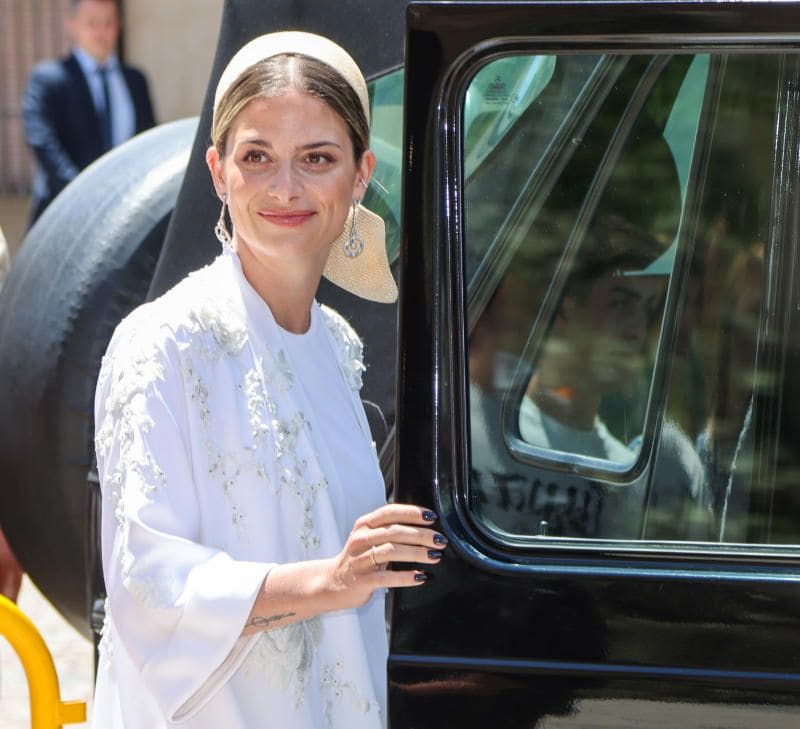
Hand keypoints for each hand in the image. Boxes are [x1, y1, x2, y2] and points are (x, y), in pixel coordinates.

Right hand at [325, 504, 446, 610]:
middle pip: (395, 531)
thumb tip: (424, 526)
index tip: (432, 517)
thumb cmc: (358, 559)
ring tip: (435, 556)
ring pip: (392, 551)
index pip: (390, 512)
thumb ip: (389, 530)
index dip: (412, 513)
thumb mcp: (368, 538)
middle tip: (440, 540)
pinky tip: (420, 577)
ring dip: (417, 553)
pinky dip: (406, 577)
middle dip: (422, 535)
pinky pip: (386, 578)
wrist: (331, 583)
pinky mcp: (361, 580)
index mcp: (364, 525)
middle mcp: (361, 539)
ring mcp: (359, 559)